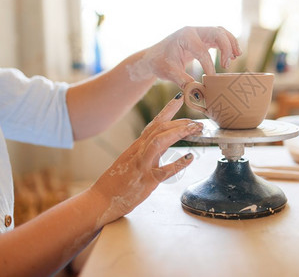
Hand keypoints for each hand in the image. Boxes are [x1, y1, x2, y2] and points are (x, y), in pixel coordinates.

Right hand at [90, 93, 202, 224]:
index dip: (167, 110)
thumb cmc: (116, 182)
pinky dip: (178, 163)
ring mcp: (141, 165)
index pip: (153, 124)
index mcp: (136, 147)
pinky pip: (164, 170)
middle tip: (198, 122)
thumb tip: (160, 144)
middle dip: (180, 122)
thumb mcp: (130, 161)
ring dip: (177, 133)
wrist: (100, 200)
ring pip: (158, 142)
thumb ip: (145, 151)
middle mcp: (138, 152)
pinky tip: (190, 158)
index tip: (180, 99)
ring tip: (194, 130)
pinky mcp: (146, 180)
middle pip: (159, 129)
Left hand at [129, 26, 241, 87]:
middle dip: (226, 48)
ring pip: (221, 32)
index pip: (202, 50)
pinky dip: (228, 45)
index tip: (211, 79)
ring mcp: (199, 33)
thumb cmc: (159, 63)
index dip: (209, 65)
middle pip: (217, 32)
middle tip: (226, 66)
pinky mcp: (203, 38)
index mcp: (184, 36)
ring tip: (235, 58)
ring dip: (230, 44)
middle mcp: (193, 31)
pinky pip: (220, 37)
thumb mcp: (169, 73)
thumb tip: (199, 93)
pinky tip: (233, 56)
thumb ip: (184, 82)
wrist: (154, 56)